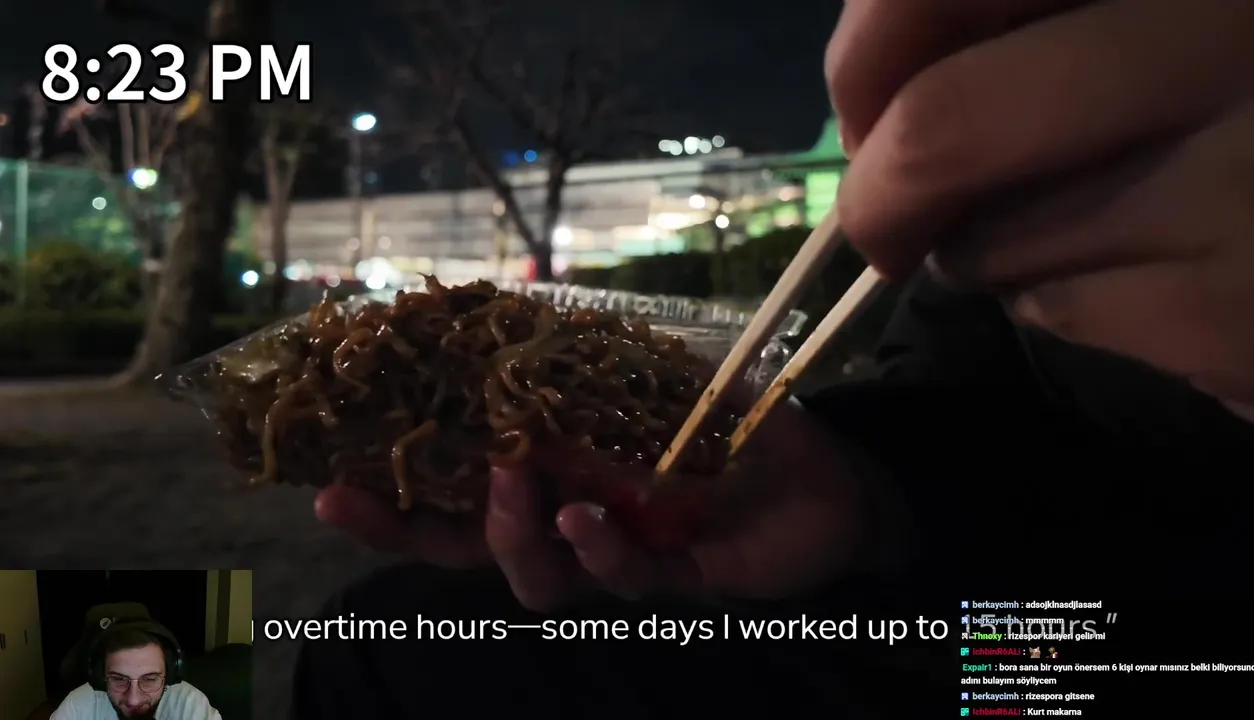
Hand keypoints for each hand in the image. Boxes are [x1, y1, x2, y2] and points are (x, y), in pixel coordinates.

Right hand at [315, 400, 911, 610]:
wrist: (830, 479)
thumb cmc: (738, 423)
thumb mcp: (664, 373)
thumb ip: (600, 351)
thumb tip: (518, 297)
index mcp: (556, 470)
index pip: (460, 488)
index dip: (394, 487)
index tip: (326, 470)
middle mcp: (571, 518)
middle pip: (467, 544)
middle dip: (402, 530)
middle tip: (350, 500)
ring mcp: (617, 554)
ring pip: (532, 577)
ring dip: (509, 536)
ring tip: (522, 489)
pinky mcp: (673, 579)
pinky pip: (621, 580)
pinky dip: (599, 552)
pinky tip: (590, 516)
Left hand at [825, 0, 1253, 420]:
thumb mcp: (1191, 21)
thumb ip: (1060, 25)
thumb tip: (883, 86)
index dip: (869, 51)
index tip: (865, 98)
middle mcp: (1232, 32)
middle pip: (946, 127)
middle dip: (882, 193)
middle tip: (882, 222)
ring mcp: (1250, 181)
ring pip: (996, 242)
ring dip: (988, 248)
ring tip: (1090, 224)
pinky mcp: (1245, 314)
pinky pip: (1064, 312)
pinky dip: (1065, 303)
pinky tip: (1163, 274)